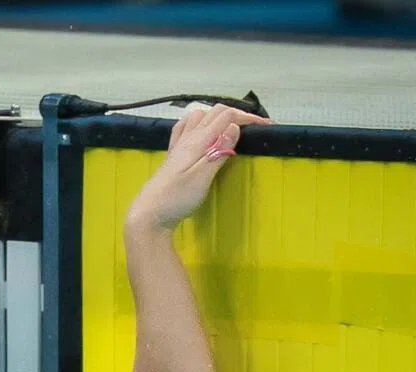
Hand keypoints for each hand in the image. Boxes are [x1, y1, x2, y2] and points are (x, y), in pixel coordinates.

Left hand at [126, 105, 271, 234]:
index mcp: (197, 141)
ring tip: (232, 127)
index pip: (226, 116)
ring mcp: (178, 146)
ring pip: (199, 116)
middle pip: (214, 112)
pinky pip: (185, 128)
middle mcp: (187, 138)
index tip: (267, 127)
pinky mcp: (172, 156)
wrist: (149, 214)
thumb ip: (218, 151)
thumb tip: (234, 126)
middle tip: (255, 128)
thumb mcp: (202, 176)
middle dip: (237, 114)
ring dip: (218, 115)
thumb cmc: (177, 199)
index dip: (248, 118)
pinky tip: (200, 130)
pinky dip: (198, 123)